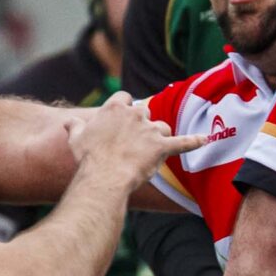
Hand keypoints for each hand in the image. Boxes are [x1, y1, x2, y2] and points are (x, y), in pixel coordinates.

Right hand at [71, 92, 203, 186]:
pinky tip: (206, 140)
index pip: (125, 98)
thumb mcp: (76, 138)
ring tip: (149, 152)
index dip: (125, 109)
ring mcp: (150, 129)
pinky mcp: (162, 147)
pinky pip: (183, 143)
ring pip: (162, 127)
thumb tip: (69, 122)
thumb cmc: (88, 158)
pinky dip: (195, 141)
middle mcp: (135, 114)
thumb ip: (75, 126)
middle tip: (133, 143)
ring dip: (159, 137)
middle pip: (145, 112)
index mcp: (115, 107)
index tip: (121, 121)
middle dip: (142, 126)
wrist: (103, 176)